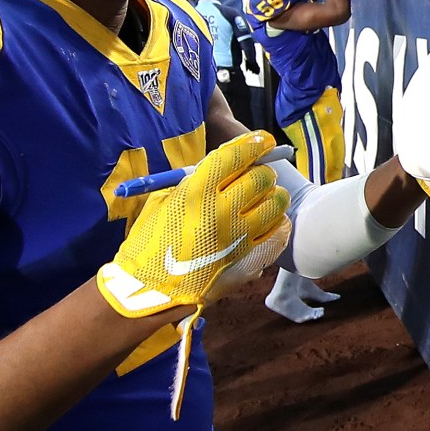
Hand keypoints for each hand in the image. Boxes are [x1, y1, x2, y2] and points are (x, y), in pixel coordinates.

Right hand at [95, 131, 292, 319]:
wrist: (151, 290)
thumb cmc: (152, 242)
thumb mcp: (164, 202)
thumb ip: (195, 181)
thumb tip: (226, 165)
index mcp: (197, 193)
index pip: (236, 157)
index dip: (254, 144)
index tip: (264, 140)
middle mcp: (222, 212)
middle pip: (261, 178)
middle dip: (262, 172)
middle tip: (257, 176)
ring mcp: (240, 238)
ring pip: (275, 204)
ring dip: (273, 197)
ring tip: (266, 199)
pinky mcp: (250, 261)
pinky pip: (278, 233)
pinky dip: (276, 224)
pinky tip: (267, 223)